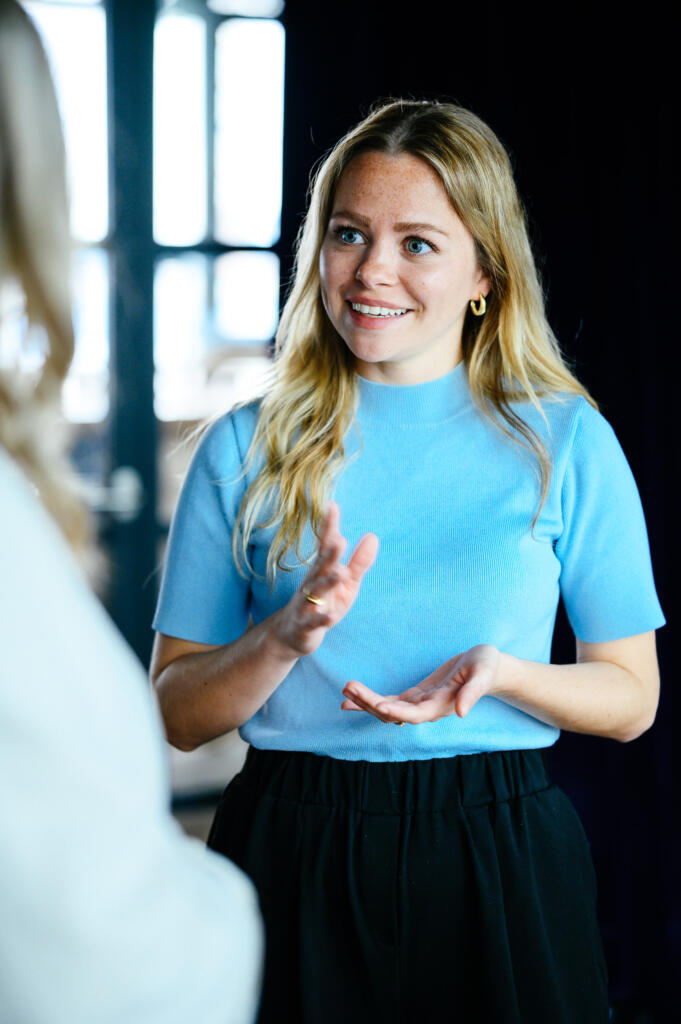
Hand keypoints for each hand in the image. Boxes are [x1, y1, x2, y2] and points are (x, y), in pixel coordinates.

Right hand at [270, 502, 378, 657]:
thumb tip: (373, 536)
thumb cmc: (324, 602)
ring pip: (316, 592)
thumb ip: (359, 562)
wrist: (293, 633)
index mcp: (322, 570)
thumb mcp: (346, 584)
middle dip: (330, 554)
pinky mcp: (304, 625)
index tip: (332, 505)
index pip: (326, 546)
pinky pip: (313, 622)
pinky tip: (330, 616)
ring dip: (327, 582)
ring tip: (339, 573)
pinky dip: (321, 619)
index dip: (329, 527)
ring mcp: (306, 604)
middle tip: (340, 539)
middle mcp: (312, 583)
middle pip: (321, 566)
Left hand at [341, 644, 500, 722]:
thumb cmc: (487, 666)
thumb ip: (473, 693)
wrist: (488, 667)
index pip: (415, 714)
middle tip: (348, 687)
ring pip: (387, 709)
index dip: (397, 710)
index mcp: (443, 705)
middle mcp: (428, 709)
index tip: (378, 705)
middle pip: (394, 712)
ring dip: (365, 701)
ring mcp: (420, 703)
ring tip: (345, 690)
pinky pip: (389, 700)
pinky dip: (370, 699)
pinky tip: (351, 695)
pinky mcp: (416, 695)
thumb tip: (462, 713)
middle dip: (370, 702)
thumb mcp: (483, 673)